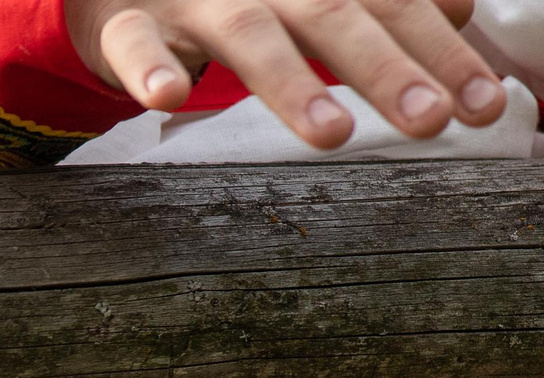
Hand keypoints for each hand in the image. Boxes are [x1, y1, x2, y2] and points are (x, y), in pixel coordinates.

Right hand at [68, 0, 503, 147]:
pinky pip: (135, 44)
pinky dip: (149, 67)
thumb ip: (379, 2)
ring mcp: (194, 0)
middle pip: (333, 17)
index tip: (482, 103)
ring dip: (289, 82)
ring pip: (246, 33)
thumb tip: (460, 10)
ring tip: (332, 134)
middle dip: (384, 69)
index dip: (440, 51)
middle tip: (430, 120)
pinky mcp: (125, 24)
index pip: (391, 5)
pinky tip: (168, 97)